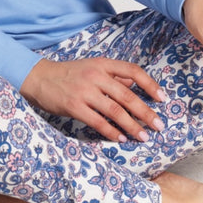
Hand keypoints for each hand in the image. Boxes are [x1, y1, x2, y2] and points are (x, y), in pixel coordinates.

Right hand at [20, 57, 166, 142]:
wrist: (39, 78)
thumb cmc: (69, 73)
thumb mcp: (92, 67)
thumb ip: (113, 76)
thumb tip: (135, 84)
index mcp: (102, 64)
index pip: (132, 71)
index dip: (149, 84)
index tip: (162, 99)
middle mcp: (95, 75)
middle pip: (127, 95)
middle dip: (146, 112)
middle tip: (159, 126)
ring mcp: (84, 91)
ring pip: (115, 110)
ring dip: (132, 126)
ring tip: (143, 136)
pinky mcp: (74, 106)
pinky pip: (98, 121)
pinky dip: (111, 131)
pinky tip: (120, 138)